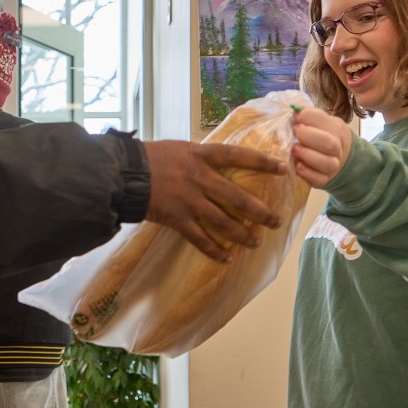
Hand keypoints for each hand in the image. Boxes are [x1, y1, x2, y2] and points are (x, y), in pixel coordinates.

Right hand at [142, 140, 285, 262]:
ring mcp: (190, 201)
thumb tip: (220, 165)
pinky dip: (215, 251)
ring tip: (254, 242)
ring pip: (224, 222)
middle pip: (238, 198)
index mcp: (201, 155)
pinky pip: (201, 239)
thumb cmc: (151, 157)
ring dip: (242, 235)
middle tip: (275, 221)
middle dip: (260, 212)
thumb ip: (201, 158)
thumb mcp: (180, 149)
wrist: (125, 173)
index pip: (238, 156)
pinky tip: (226, 258)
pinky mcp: (178, 219)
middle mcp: (200, 178)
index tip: (282, 169)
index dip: (261, 162)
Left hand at [291, 106, 352, 187]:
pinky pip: (320, 180)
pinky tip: (297, 166)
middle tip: (295, 132)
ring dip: (308, 155)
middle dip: (309, 137)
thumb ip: (305, 115)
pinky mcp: (324, 180)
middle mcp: (337, 147)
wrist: (334, 156)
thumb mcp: (315, 121)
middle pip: (329, 144)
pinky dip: (308, 174)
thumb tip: (291, 109)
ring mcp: (333, 165)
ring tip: (294, 149)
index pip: (324, 120)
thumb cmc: (317, 134)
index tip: (295, 118)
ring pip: (327, 163)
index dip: (308, 118)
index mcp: (334, 128)